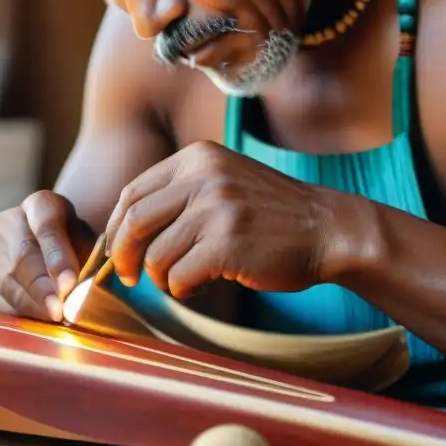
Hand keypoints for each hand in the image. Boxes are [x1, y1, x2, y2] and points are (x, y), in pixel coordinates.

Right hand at [0, 190, 95, 321]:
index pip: (46, 223)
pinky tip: (38, 328)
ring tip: (53, 322)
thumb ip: (89, 258)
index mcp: (40, 205)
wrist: (52, 255)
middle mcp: (6, 224)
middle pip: (22, 257)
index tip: (68, 282)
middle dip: (42, 287)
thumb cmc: (78, 248)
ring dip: (33, 306)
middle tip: (59, 310)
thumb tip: (88, 289)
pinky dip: (20, 318)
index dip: (57, 254)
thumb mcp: (88, 242)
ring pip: (8, 284)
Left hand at [105, 141, 361, 298]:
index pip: (132, 192)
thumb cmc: (272, 214)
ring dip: (162, 278)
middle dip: (122, 255)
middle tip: (127, 276)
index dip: (116, 228)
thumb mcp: (224, 182)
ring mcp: (215, 209)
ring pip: (155, 256)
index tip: (117, 251)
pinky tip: (202, 285)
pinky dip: (183, 289)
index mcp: (197, 157)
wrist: (329, 228)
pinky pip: (179, 277)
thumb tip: (123, 231)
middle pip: (133, 221)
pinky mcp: (226, 244)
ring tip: (184, 280)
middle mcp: (203, 177)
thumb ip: (180, 194)